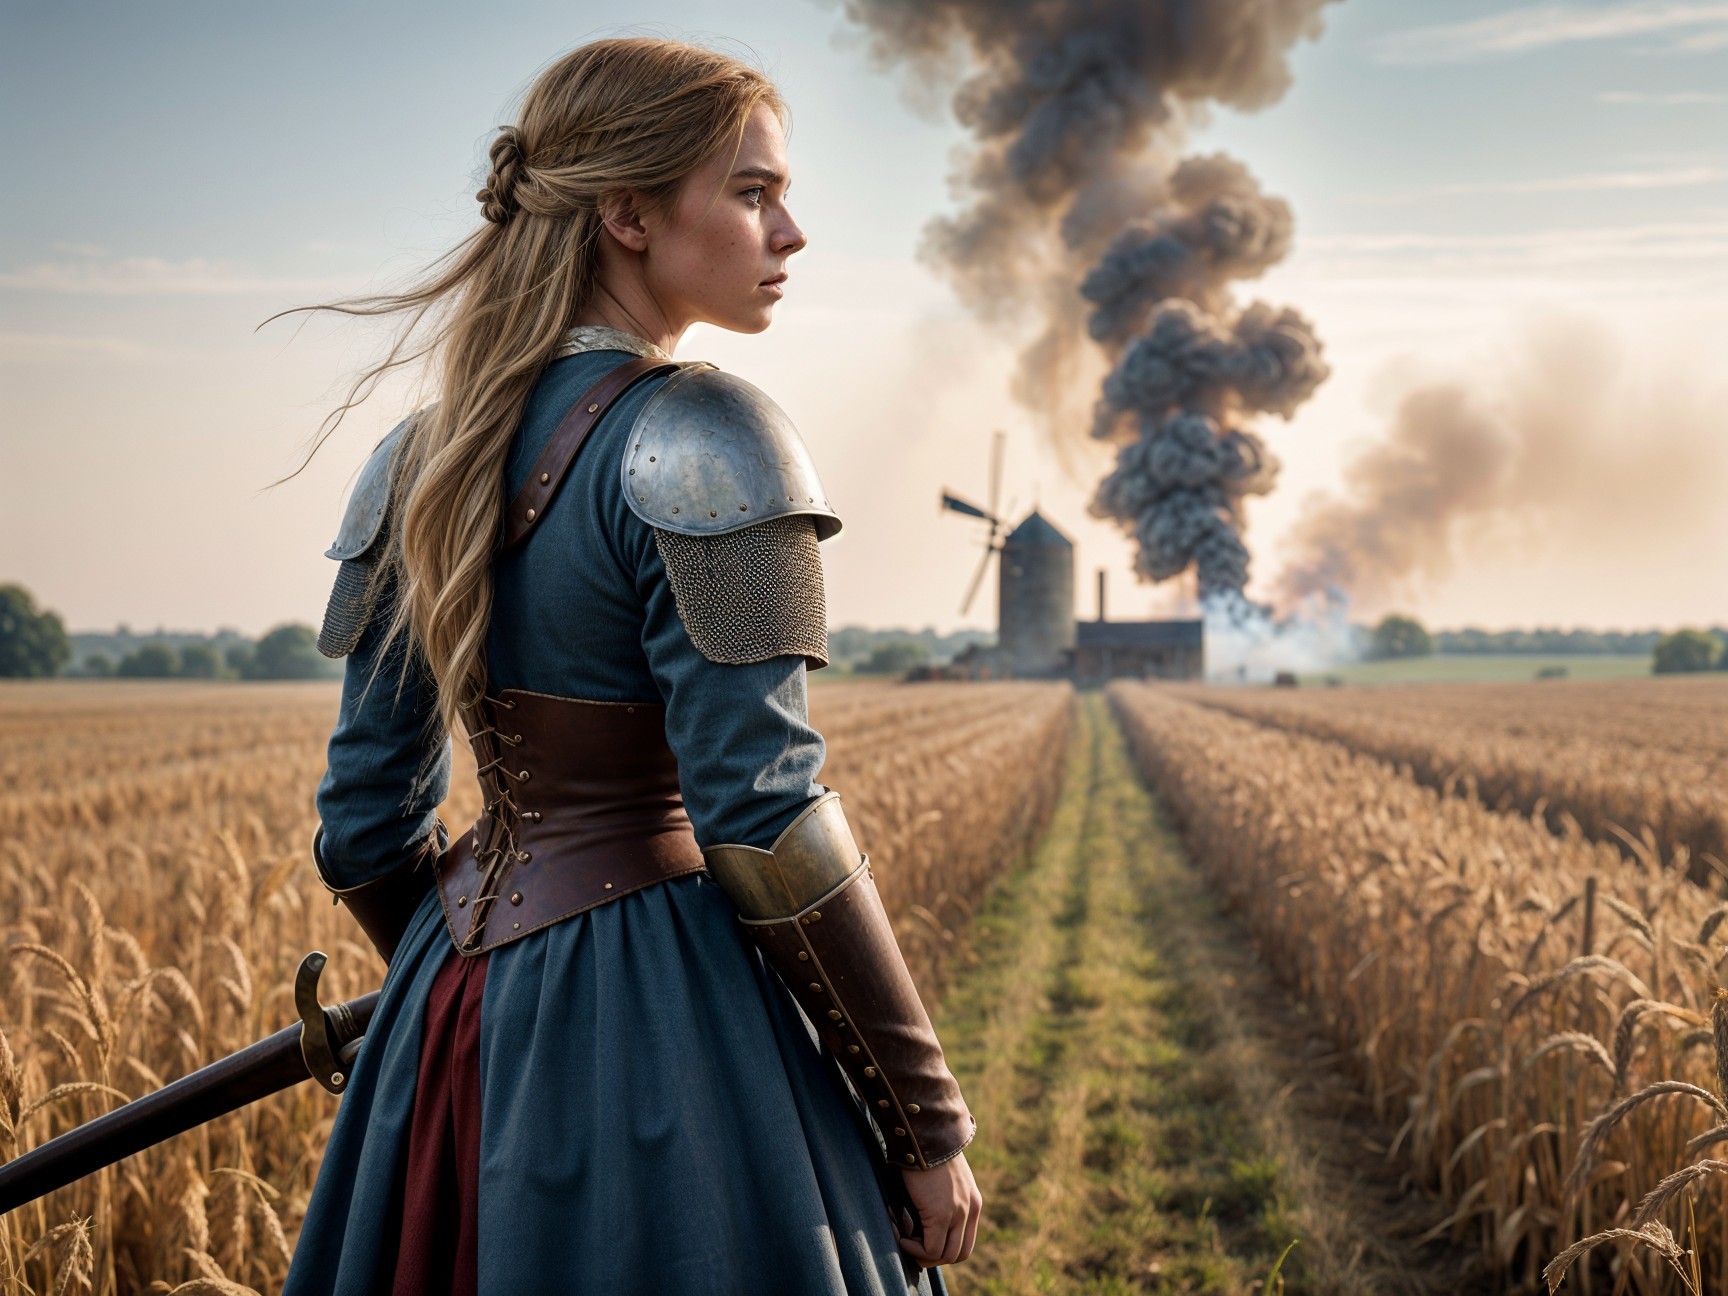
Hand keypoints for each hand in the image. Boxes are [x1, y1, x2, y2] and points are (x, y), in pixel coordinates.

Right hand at [895, 1150, 981, 1266]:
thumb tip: (922, 1222)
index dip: (945, 1249)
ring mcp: (958, 1213)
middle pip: (959, 1254)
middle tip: (914, 1249)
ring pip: (946, 1256)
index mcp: (973, 1202)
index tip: (924, 1241)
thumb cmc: (926, 1152)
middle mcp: (970, 1210)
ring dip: (923, 1255)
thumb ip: (942, 1199)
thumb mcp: (943, 1179)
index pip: (966, 1242)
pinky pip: (930, 1248)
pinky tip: (901, 1238)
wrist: (924, 1134)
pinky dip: (914, 1249)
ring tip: (905, 1243)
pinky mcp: (941, 1214)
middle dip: (936, 1258)